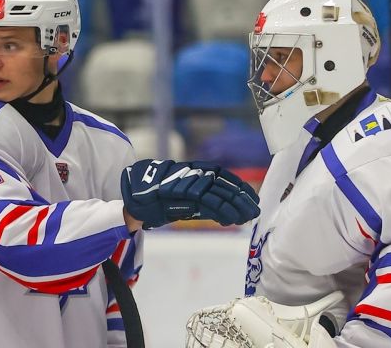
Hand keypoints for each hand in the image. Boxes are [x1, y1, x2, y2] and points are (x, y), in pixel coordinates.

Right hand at [120, 159, 259, 228]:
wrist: (135, 197)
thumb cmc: (160, 198)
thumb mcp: (185, 196)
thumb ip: (204, 201)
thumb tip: (226, 212)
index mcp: (197, 170)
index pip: (225, 176)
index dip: (240, 188)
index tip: (253, 199)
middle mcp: (194, 173)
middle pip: (224, 185)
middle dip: (242, 199)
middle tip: (255, 211)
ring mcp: (188, 182)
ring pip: (218, 194)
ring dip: (235, 207)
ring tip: (246, 218)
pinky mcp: (181, 194)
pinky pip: (206, 202)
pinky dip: (220, 211)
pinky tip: (230, 220)